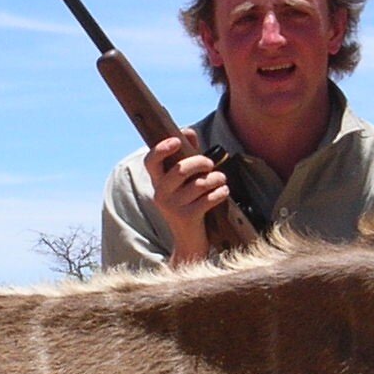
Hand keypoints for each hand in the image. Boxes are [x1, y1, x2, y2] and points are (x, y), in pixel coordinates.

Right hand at [144, 133, 230, 265]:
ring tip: (222, 179)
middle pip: (180, 169)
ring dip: (216, 178)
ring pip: (199, 184)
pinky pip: (208, 199)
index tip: (176, 140)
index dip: (161, 149)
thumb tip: (188, 131)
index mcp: (157, 183)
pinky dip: (220, 192)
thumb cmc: (189, 204)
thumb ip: (186, 156)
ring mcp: (173, 207)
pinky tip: (224, 192)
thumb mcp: (184, 182)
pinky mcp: (187, 218)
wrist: (188, 242)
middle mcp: (160, 194)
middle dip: (200, 162)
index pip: (150, 162)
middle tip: (211, 164)